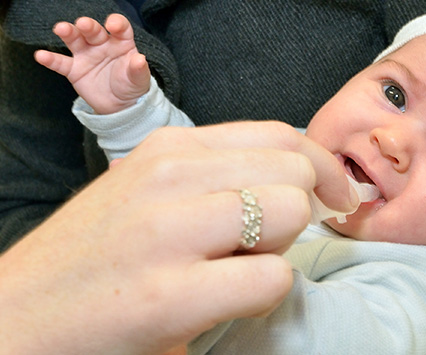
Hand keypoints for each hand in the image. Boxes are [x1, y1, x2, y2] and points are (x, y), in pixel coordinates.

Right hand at [0, 121, 356, 354]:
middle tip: (267, 242)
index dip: (322, 166)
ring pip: (289, 213)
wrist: (22, 315)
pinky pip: (271, 278)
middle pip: (294, 172)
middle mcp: (168, 178)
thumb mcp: (148, 188)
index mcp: (167, 149)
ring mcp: (167, 234)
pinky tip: (226, 301)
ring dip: (280, 249)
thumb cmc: (98, 254)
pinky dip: (264, 293)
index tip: (334, 196)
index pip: (279, 134)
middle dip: (300, 210)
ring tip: (236, 269)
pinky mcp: (168, 296)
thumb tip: (298, 176)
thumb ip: (215, 173)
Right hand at [34, 14, 149, 113]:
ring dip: (68, 33)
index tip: (113, 25)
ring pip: (75, 40)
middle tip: (83, 24)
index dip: (117, 24)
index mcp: (121, 43)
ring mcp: (86, 55)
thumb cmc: (131, 86)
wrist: (120, 106)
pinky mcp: (74, 70)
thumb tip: (140, 59)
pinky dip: (51, 60)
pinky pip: (61, 64)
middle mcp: (102, 44)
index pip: (120, 28)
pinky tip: (41, 56)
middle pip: (94, 31)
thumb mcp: (139, 80)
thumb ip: (138, 69)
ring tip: (60, 29)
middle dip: (88, 26)